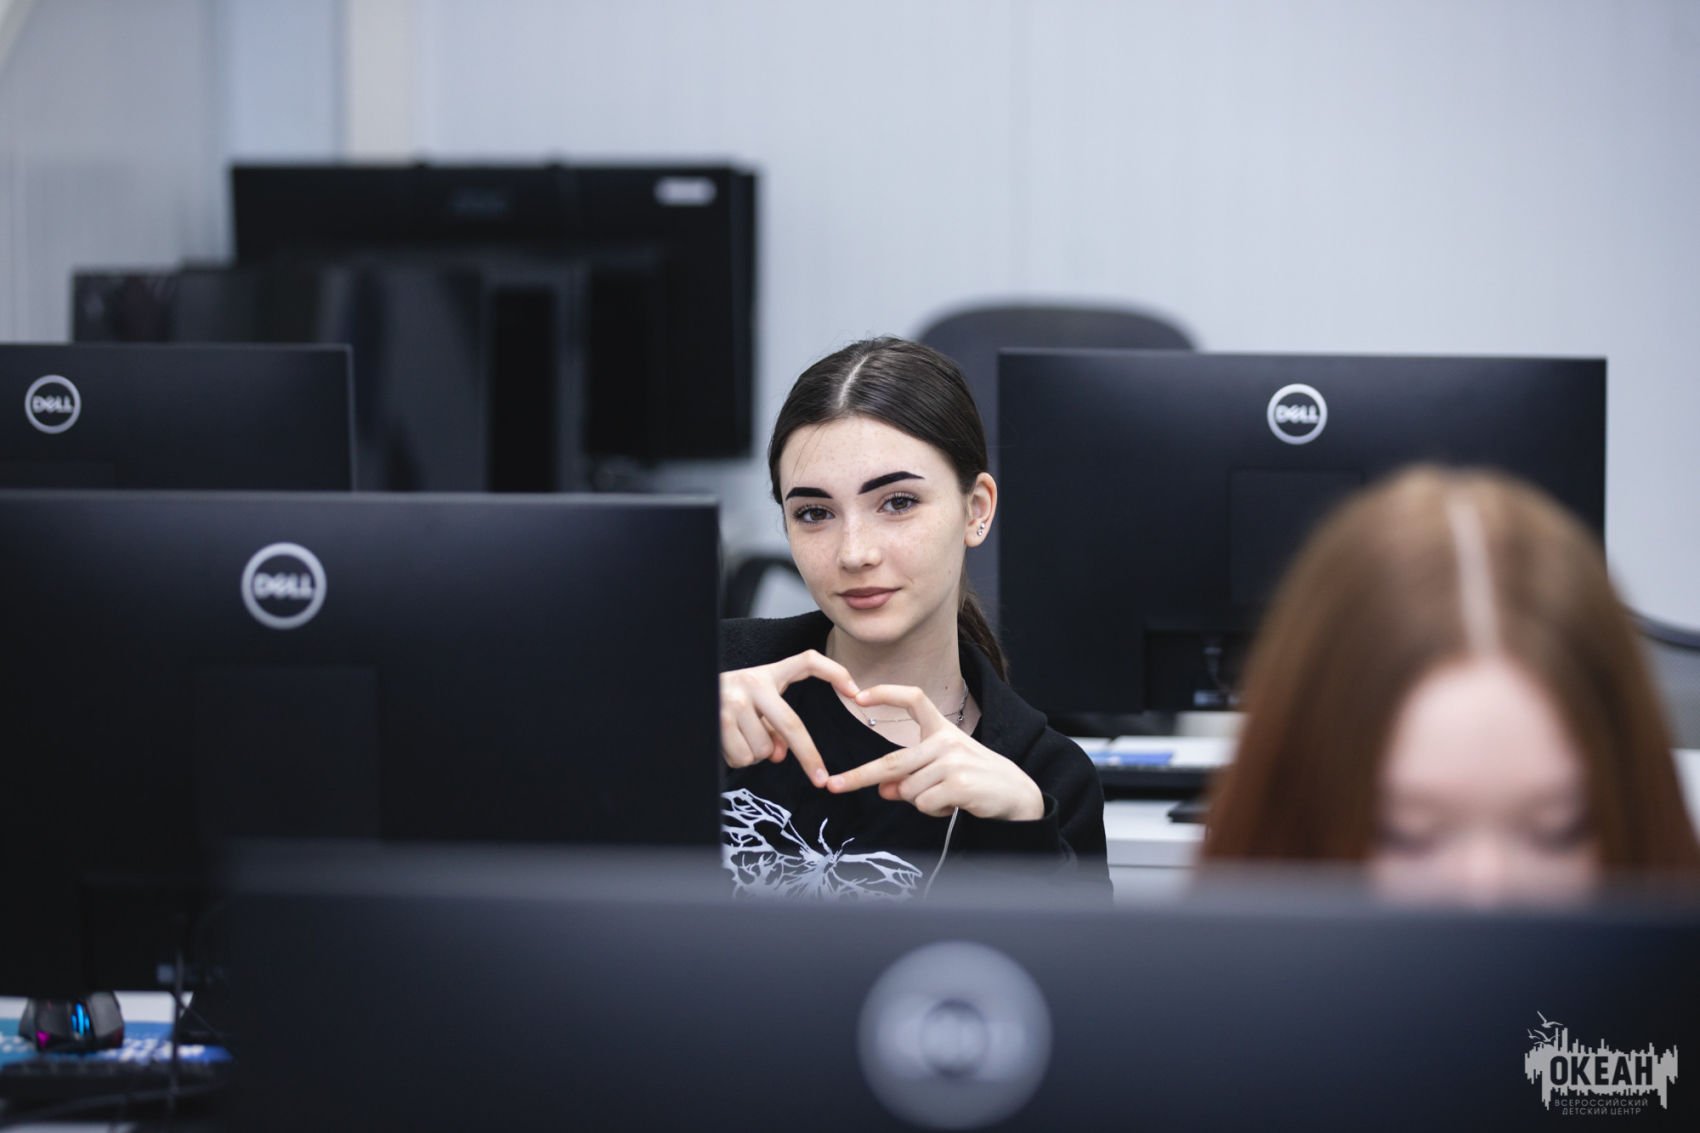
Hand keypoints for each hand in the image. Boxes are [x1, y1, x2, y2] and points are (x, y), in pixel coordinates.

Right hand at [720, 649, 859, 786]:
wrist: (688, 697)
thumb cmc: (729, 703)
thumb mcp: (757, 706)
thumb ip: (774, 726)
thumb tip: (779, 754)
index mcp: (769, 673)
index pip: (808, 662)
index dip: (835, 673)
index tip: (856, 693)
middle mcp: (753, 683)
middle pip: (792, 725)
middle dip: (808, 755)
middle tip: (820, 778)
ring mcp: (735, 701)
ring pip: (763, 749)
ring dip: (755, 754)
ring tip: (740, 738)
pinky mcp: (719, 720)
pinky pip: (743, 757)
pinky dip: (738, 759)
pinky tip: (728, 743)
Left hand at [824, 684, 1044, 821]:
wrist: (1017, 795)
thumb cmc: (976, 781)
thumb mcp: (941, 772)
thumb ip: (910, 777)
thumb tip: (881, 788)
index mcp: (942, 730)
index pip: (914, 698)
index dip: (887, 693)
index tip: (859, 696)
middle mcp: (946, 740)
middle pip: (892, 761)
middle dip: (859, 776)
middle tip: (834, 786)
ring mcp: (953, 761)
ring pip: (909, 791)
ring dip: (920, 802)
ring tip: (946, 798)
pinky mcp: (959, 783)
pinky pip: (924, 804)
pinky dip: (933, 811)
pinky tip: (952, 805)